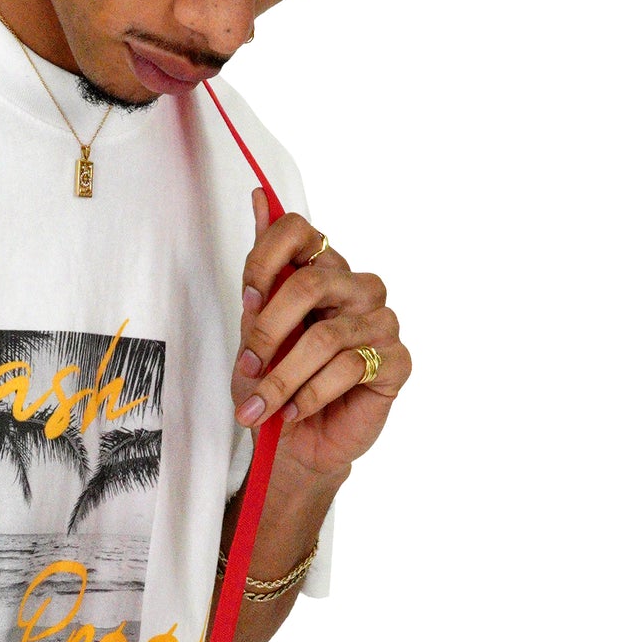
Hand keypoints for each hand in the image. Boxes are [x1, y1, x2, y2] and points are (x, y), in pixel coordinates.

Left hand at [231, 189, 411, 476]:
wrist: (297, 446)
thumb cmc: (277, 388)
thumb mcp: (254, 332)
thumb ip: (261, 274)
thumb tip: (258, 196)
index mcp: (321, 271)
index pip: (298, 230)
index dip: (264, 260)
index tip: (246, 300)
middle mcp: (356, 288)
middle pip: (310, 283)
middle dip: (269, 331)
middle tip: (248, 366)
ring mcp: (381, 323)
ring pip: (326, 336)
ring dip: (284, 378)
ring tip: (264, 406)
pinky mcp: (395, 361)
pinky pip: (350, 367)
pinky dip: (311, 394)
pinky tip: (295, 412)